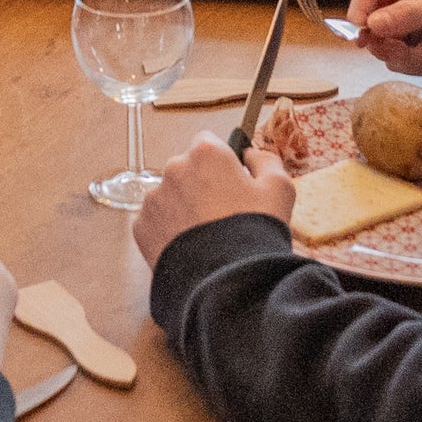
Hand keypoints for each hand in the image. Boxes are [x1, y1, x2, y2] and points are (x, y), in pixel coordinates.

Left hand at [133, 134, 296, 265]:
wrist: (226, 280)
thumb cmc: (254, 230)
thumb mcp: (279, 189)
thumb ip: (266, 160)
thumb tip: (252, 154)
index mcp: (205, 153)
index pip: (208, 142)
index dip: (221, 160)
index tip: (231, 179)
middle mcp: (173, 169)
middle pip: (186, 168)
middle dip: (200, 183)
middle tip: (222, 212)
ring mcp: (154, 198)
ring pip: (170, 196)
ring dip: (183, 207)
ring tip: (206, 234)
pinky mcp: (141, 227)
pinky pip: (156, 221)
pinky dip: (169, 230)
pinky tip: (190, 246)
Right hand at [343, 0, 421, 79]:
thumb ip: (409, 15)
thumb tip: (370, 26)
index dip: (359, 12)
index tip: (363, 38)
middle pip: (371, 22)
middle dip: (388, 42)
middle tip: (404, 51)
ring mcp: (411, 22)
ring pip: (385, 45)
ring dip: (407, 56)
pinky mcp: (419, 43)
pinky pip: (401, 59)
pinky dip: (418, 63)